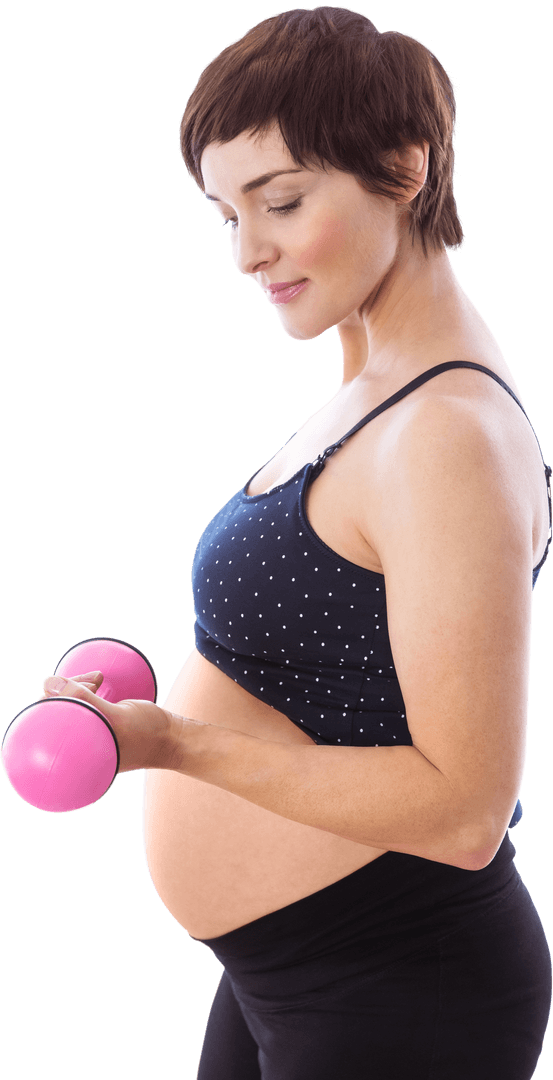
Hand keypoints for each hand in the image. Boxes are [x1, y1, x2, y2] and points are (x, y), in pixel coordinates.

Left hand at [39, 671, 174, 773]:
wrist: (171, 739)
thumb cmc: (145, 734)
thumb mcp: (115, 716)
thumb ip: (82, 700)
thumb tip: (47, 682)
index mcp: (74, 751)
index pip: (44, 721)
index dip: (58, 699)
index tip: (89, 690)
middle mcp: (77, 743)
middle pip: (54, 708)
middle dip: (70, 687)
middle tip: (97, 681)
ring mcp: (86, 731)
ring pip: (66, 701)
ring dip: (78, 683)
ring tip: (100, 678)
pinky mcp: (95, 720)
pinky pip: (79, 701)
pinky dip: (86, 687)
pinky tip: (99, 681)